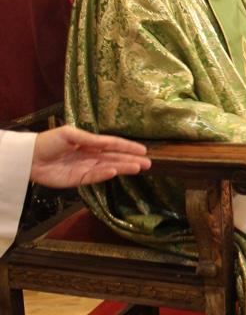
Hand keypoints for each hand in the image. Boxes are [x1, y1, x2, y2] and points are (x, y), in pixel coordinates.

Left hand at [30, 126, 150, 187]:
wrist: (28, 158)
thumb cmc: (48, 141)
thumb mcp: (70, 134)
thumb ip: (90, 139)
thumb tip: (108, 143)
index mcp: (89, 143)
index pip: (112, 144)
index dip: (128, 147)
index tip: (143, 150)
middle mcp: (91, 155)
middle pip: (114, 158)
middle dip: (131, 160)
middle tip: (148, 163)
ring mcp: (86, 168)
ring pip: (109, 168)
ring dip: (123, 168)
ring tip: (139, 168)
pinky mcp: (78, 180)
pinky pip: (95, 177)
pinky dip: (105, 175)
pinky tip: (116, 172)